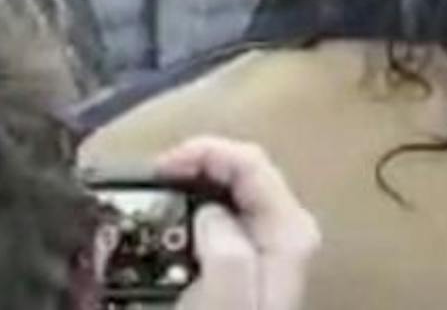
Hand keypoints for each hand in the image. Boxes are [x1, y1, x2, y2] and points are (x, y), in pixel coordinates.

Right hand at [160, 137, 320, 309]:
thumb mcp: (229, 303)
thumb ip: (225, 252)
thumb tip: (210, 212)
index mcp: (290, 231)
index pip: (250, 160)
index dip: (203, 152)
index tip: (163, 166)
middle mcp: (287, 231)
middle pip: (241, 169)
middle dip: (198, 164)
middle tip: (157, 176)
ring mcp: (269, 245)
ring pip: (231, 189)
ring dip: (195, 183)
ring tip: (160, 190)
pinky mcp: (250, 259)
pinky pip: (222, 214)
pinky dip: (196, 207)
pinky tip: (175, 218)